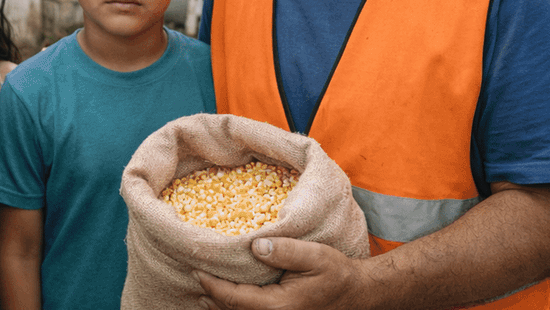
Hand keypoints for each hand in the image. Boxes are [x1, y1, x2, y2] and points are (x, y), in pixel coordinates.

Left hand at [194, 237, 364, 309]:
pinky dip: (235, 307)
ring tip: (204, 289)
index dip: (212, 286)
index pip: (234, 299)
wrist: (356, 294)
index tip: (196, 270)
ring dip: (221, 304)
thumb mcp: (314, 256)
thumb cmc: (337, 273)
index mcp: (279, 306)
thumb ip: (285, 250)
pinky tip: (226, 298)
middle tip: (193, 276)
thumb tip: (254, 245)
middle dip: (211, 295)